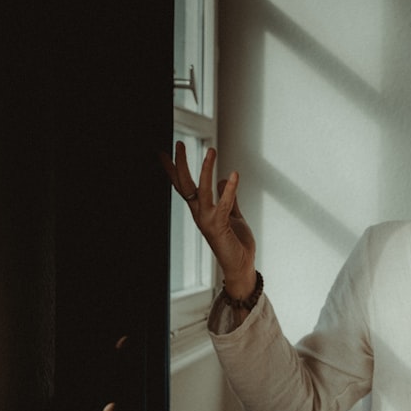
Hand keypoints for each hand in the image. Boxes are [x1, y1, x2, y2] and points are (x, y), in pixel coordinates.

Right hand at [161, 142, 256, 296]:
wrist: (242, 266)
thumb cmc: (237, 244)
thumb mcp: (233, 216)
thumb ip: (229, 199)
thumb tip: (223, 180)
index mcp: (201, 210)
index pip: (185, 186)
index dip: (176, 169)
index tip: (168, 151)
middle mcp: (200, 214)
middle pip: (185, 185)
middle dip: (180, 164)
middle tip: (178, 144)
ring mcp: (207, 220)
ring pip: (202, 190)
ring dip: (206, 169)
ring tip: (211, 150)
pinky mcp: (220, 226)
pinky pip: (224, 203)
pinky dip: (230, 189)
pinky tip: (234, 175)